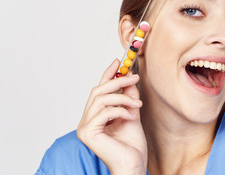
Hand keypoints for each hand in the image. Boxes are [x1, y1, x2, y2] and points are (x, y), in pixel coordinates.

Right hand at [77, 59, 146, 174]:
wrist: (133, 164)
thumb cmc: (132, 145)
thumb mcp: (131, 113)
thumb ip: (128, 97)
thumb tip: (129, 78)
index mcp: (95, 116)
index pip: (99, 91)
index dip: (107, 74)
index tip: (118, 62)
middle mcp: (87, 120)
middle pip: (97, 92)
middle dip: (117, 81)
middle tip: (134, 77)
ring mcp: (85, 127)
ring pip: (100, 99)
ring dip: (122, 97)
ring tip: (137, 103)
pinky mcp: (87, 133)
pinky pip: (104, 112)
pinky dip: (120, 111)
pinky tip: (131, 117)